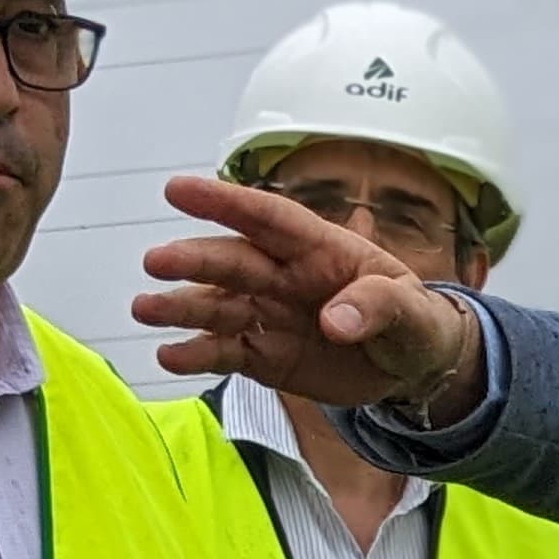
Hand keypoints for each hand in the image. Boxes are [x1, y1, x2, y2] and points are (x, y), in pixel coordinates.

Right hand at [133, 174, 484, 410]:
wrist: (413, 368)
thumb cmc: (411, 322)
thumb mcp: (412, 311)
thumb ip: (377, 307)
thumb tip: (335, 322)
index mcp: (319, 249)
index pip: (269, 218)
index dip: (224, 202)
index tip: (178, 189)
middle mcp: (282, 276)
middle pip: (233, 262)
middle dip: (194, 260)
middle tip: (155, 262)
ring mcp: (268, 314)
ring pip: (217, 305)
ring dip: (180, 307)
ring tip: (144, 309)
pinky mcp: (264, 355)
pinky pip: (226, 352)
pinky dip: (197, 355)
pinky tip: (168, 356)